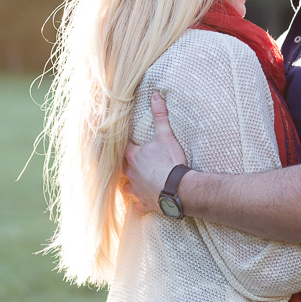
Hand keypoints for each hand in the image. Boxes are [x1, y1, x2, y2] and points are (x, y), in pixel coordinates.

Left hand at [121, 92, 187, 213]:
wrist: (179, 188)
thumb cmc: (171, 161)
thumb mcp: (166, 135)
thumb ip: (160, 115)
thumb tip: (155, 95)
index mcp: (133, 157)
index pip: (123, 148)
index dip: (124, 145)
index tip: (127, 142)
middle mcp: (131, 174)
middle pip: (121, 169)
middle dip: (123, 165)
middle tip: (127, 161)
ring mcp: (137, 190)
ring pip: (126, 188)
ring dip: (128, 185)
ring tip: (131, 181)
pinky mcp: (145, 203)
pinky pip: (138, 206)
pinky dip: (138, 204)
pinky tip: (139, 204)